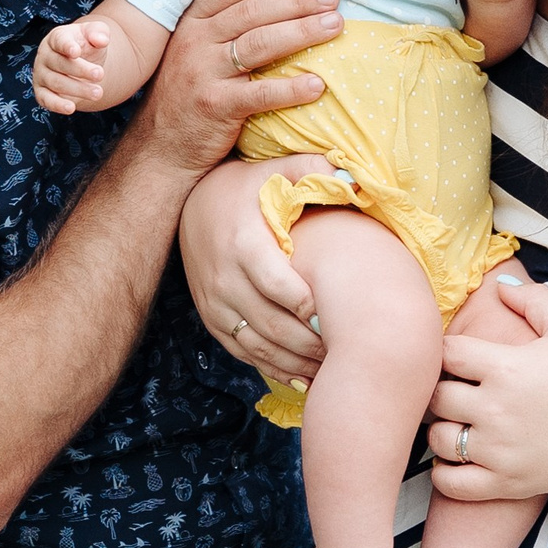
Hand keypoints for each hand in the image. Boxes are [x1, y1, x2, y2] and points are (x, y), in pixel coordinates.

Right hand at [34, 18, 113, 114]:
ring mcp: (41, 75)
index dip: (67, 46)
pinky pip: (46, 100)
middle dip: (81, 70)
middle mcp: (45, 56)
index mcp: (56, 38)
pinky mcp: (42, 92)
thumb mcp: (96, 34)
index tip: (76, 52)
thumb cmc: (88, 46)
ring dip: (78, 89)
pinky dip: (57, 105)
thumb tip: (101, 40)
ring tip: (98, 93)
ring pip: (56, 82)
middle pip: (60, 63)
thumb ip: (99, 32)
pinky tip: (71, 108)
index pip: (59, 40)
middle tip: (100, 74)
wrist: (83, 64)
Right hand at [131, 0, 342, 174]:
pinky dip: (291, 88)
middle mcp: (195, 42)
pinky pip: (260, 93)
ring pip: (260, 44)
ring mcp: (203, 73)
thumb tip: (277, 7)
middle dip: (296, 3)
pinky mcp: (215, 106)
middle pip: (253, 13)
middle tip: (331, 0)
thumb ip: (223, 31)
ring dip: (302, 32)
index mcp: (192, 24)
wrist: (160, 147)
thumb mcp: (195, 54)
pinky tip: (318, 85)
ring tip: (334, 27)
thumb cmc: (188, 97)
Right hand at [180, 154, 330, 382]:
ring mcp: (215, 303)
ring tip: (331, 369)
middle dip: (310, 343)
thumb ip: (312, 171)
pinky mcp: (212, 318)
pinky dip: (274, 368)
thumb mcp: (274, 171)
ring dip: (295, 362)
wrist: (193, 202)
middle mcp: (224, 279)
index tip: (339, 314)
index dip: (310, 306)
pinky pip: (243, 352)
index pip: (279, 286)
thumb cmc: (245, 188)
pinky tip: (303, 377)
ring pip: (258, 346)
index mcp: (243, 245)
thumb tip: (355, 178)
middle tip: (345, 350)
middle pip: (272, 324)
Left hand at [426, 281, 547, 501]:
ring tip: (456, 423)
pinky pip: (452, 484)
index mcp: (506, 367)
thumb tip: (499, 286)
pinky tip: (456, 459)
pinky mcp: (506, 483)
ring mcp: (499, 450)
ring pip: (438, 438)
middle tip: (453, 389)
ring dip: (441, 429)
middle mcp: (496, 409)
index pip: (445, 353)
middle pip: (436, 396)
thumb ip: (532, 299)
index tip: (457, 358)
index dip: (445, 351)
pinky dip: (445, 473)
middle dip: (440, 389)